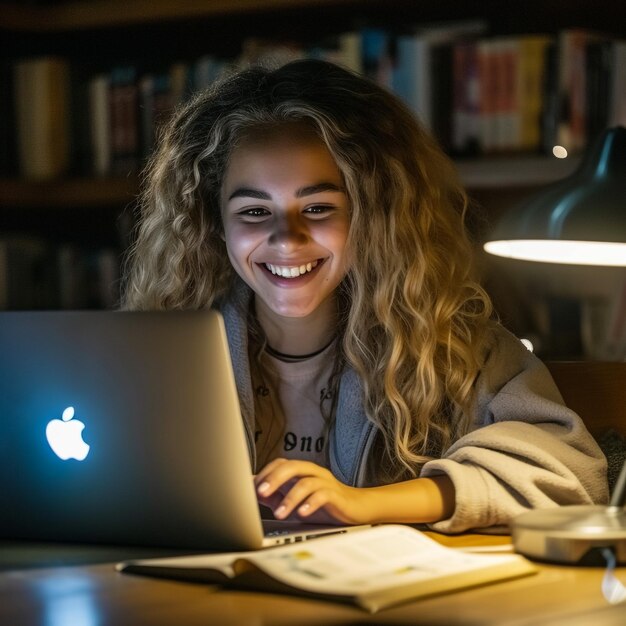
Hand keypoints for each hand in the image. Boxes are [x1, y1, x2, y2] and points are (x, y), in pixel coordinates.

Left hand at [254, 458, 374, 524]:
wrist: (356, 509)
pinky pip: (323, 495)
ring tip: (279, 514)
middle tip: (261, 493)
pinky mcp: (337, 496)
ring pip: (306, 482)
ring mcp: (326, 482)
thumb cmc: (324, 504)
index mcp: (302, 471)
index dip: (266, 473)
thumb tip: (252, 492)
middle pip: (292, 466)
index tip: (253, 488)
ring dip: (290, 498)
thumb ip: (276, 496)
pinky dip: (310, 504)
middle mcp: (313, 472)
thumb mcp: (296, 501)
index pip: (281, 463)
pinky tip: (302, 514)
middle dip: (274, 479)